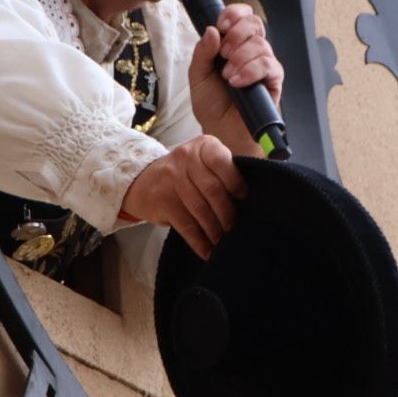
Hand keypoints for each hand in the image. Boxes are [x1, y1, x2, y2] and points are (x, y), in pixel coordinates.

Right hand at [120, 135, 247, 259]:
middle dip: (227, 213)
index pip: (223, 163)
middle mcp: (186, 157)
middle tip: (233, 228)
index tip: (243, 200)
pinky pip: (186, 225)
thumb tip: (255, 196)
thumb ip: (225, 171)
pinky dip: (199, 241)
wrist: (142, 181)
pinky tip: (207, 250)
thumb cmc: (185, 174)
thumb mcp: (203, 161)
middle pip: (213, 190)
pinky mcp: (162, 199)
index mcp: (203, 146)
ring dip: (214, 230)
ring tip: (222, 241)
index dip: (236, 184)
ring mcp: (171, 178)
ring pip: (200, 209)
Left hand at [189, 4, 283, 154]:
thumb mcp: (197, 76)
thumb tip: (211, 30)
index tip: (221, 25)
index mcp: (232, 44)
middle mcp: (250, 51)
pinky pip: (269, 65)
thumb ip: (202, 52)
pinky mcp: (273, 81)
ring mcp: (263, 65)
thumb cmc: (212, 105)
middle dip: (237, 34)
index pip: (242, 16)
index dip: (234, 14)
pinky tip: (237, 82)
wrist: (220, 132)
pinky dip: (251, 70)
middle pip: (255, 23)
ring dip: (241, 57)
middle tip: (223, 54)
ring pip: (261, 44)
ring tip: (227, 76)